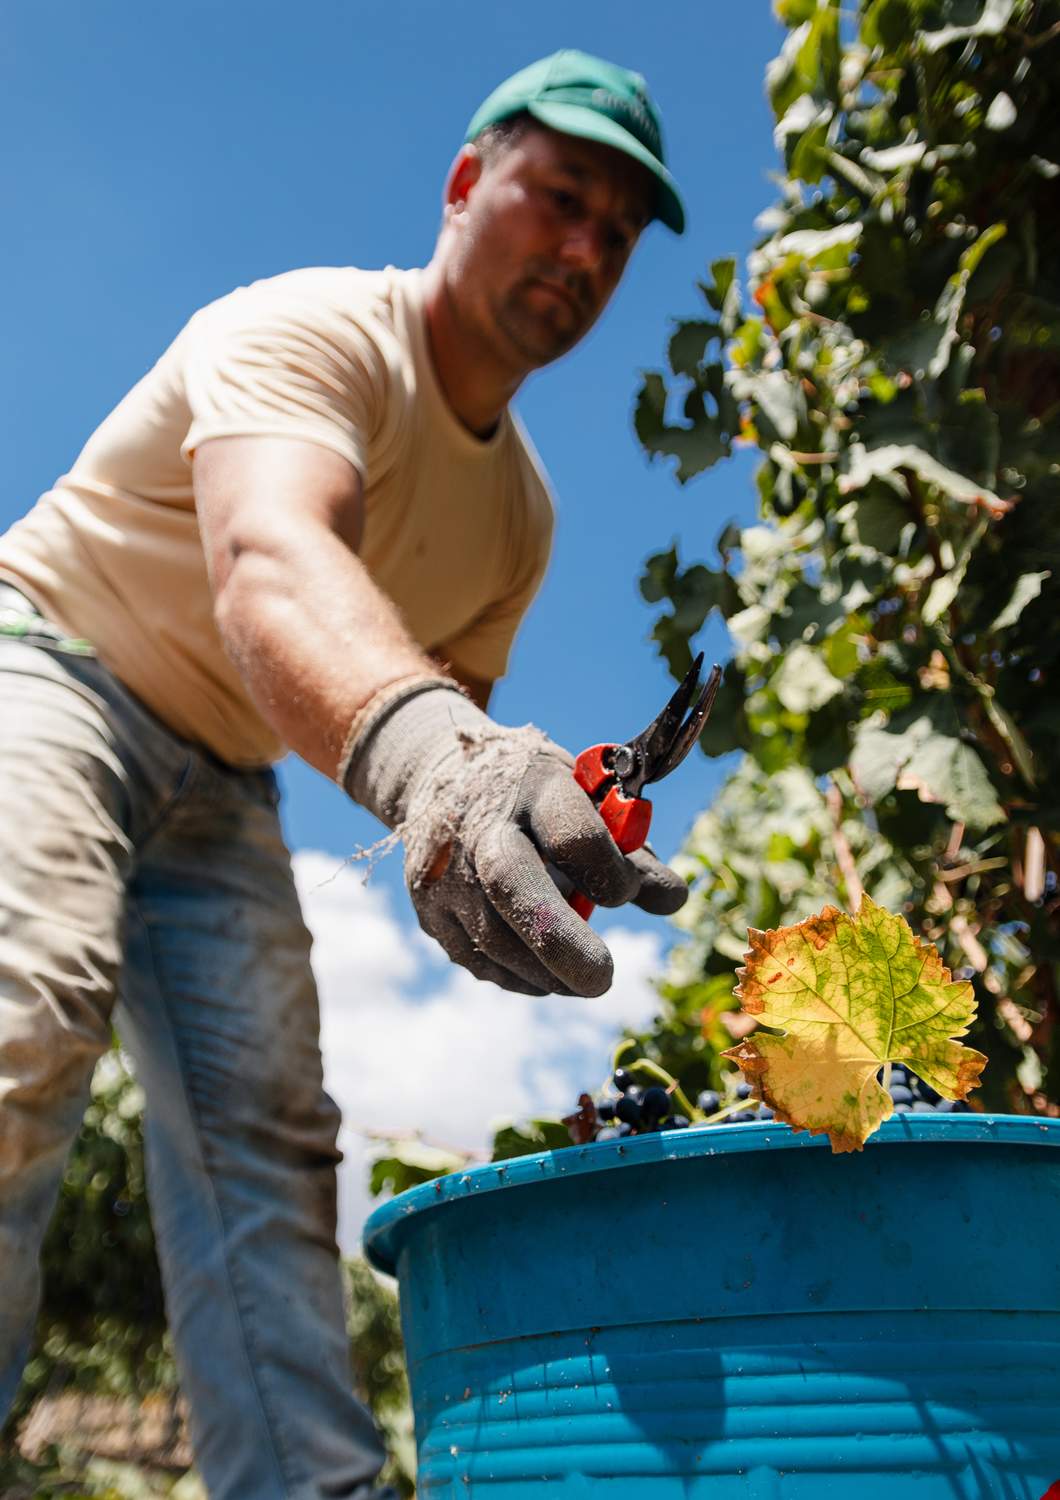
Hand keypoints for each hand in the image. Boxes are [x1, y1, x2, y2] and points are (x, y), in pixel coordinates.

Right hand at [342, 681, 686, 994]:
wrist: (447, 775)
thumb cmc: (537, 797)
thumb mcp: (587, 800)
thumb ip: (631, 851)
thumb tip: (674, 900)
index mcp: (533, 787)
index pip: (574, 835)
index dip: (611, 874)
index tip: (629, 893)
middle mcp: (480, 826)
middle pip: (512, 883)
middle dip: (561, 940)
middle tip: (602, 980)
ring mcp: (444, 869)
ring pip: (492, 937)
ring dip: (547, 972)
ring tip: (585, 979)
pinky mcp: (429, 909)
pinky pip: (476, 959)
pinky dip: (519, 976)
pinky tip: (547, 974)